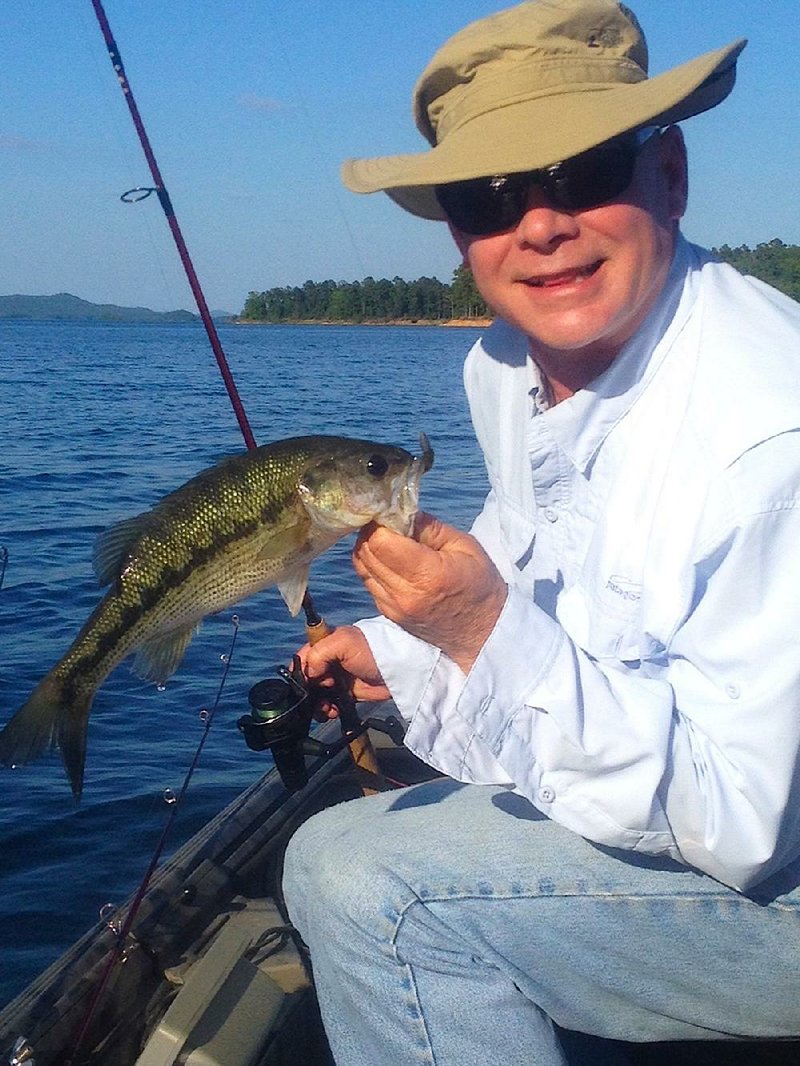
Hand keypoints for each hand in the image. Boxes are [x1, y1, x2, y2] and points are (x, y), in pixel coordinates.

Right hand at [297, 625, 390, 718]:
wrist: (398, 669)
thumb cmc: (372, 649)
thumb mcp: (343, 643)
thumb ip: (319, 654)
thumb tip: (309, 675)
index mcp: (324, 645)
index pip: (302, 659)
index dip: (300, 673)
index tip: (306, 685)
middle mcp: (328, 661)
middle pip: (307, 680)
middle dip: (308, 692)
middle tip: (318, 697)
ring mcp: (336, 678)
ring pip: (315, 695)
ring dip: (316, 704)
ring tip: (327, 708)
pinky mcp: (345, 693)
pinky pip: (329, 704)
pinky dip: (327, 710)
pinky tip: (333, 711)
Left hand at [353, 512, 506, 673]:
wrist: (482, 631)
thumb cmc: (479, 584)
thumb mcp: (464, 546)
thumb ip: (428, 527)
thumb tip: (398, 512)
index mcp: (427, 575)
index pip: (380, 542)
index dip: (380, 522)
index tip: (391, 513)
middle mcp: (404, 594)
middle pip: (366, 552)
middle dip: (372, 531)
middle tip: (389, 522)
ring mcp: (392, 607)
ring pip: (361, 566)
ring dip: (370, 548)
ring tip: (390, 540)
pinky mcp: (388, 612)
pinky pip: (368, 580)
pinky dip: (373, 564)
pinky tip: (391, 559)